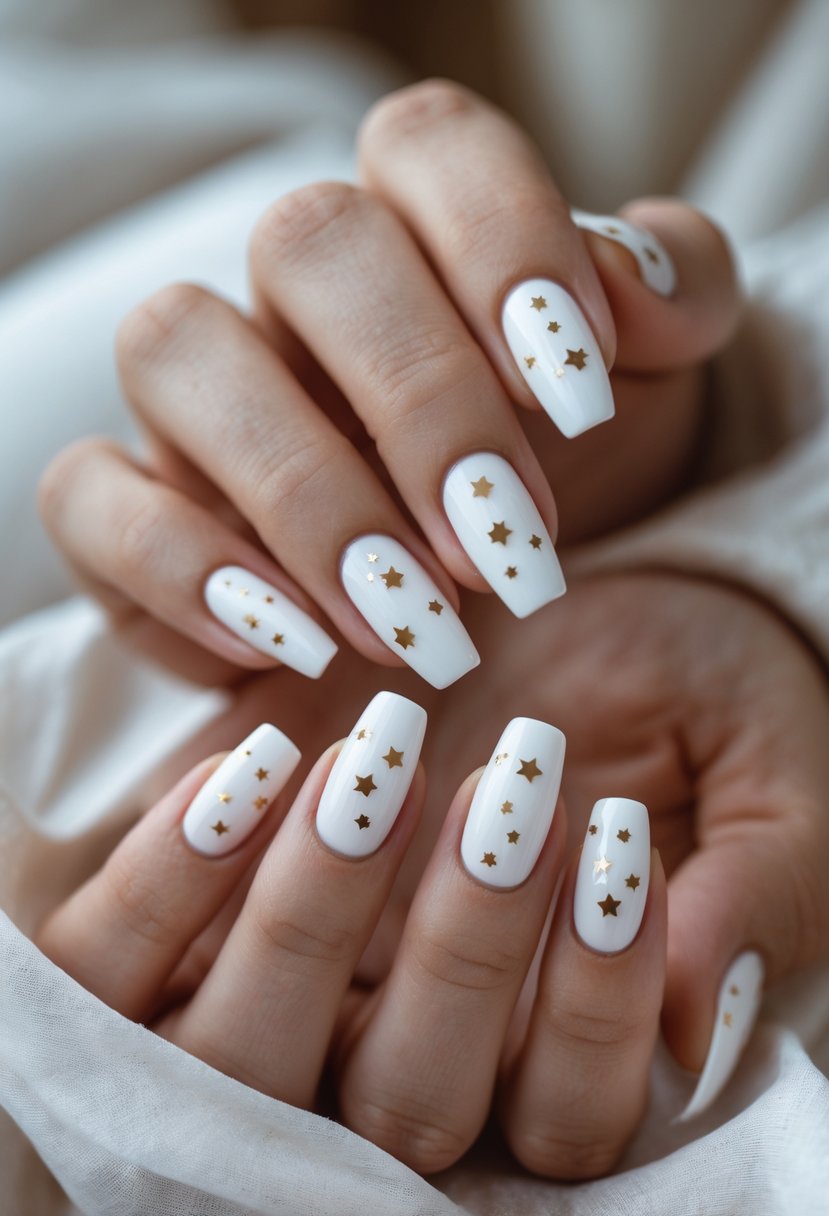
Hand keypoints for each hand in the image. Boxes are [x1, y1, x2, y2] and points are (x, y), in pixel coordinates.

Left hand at [36, 570, 828, 1177]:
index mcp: (546, 1044)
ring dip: (305, 918)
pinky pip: (115, 967)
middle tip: (510, 786)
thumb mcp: (754, 763)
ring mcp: (279, 986)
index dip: (590, 1007)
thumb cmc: (674, 689)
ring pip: (242, 1060)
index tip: (616, 842)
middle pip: (403, 1108)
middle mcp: (401, 1044)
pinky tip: (256, 765)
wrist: (544, 593)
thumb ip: (759, 886)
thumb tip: (707, 1009)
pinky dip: (165, 884)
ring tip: (377, 759)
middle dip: (461, 952)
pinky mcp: (178, 910)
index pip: (561, 1119)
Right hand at [37, 80, 738, 689]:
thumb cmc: (580, 466)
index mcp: (420, 220)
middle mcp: (293, 288)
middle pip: (306, 244)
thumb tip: (630, 286)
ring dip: (305, 494)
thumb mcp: (658, 383)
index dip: (503, 243)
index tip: (579, 390)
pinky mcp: (132, 500)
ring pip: (177, 350)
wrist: (494, 587)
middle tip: (509, 546)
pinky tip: (294, 642)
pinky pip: (90, 493)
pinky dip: (182, 568)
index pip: (428, 146)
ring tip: (414, 620)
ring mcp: (201, 388)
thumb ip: (674, 299)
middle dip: (420, 403)